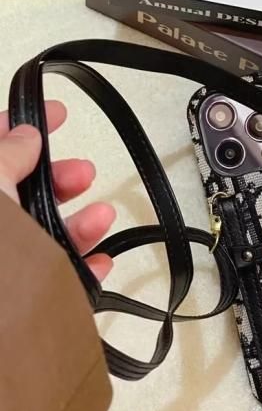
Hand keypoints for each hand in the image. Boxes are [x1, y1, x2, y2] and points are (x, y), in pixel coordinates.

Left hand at [0, 100, 114, 280]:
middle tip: (83, 173)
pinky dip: (82, 269)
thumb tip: (25, 133)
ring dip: (79, 223)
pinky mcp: (24, 298)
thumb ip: (3, 154)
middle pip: (23, 193)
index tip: (57, 113)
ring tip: (102, 216)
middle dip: (58, 179)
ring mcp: (6, 265)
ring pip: (43, 235)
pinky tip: (100, 262)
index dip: (19, 125)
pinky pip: (57, 278)